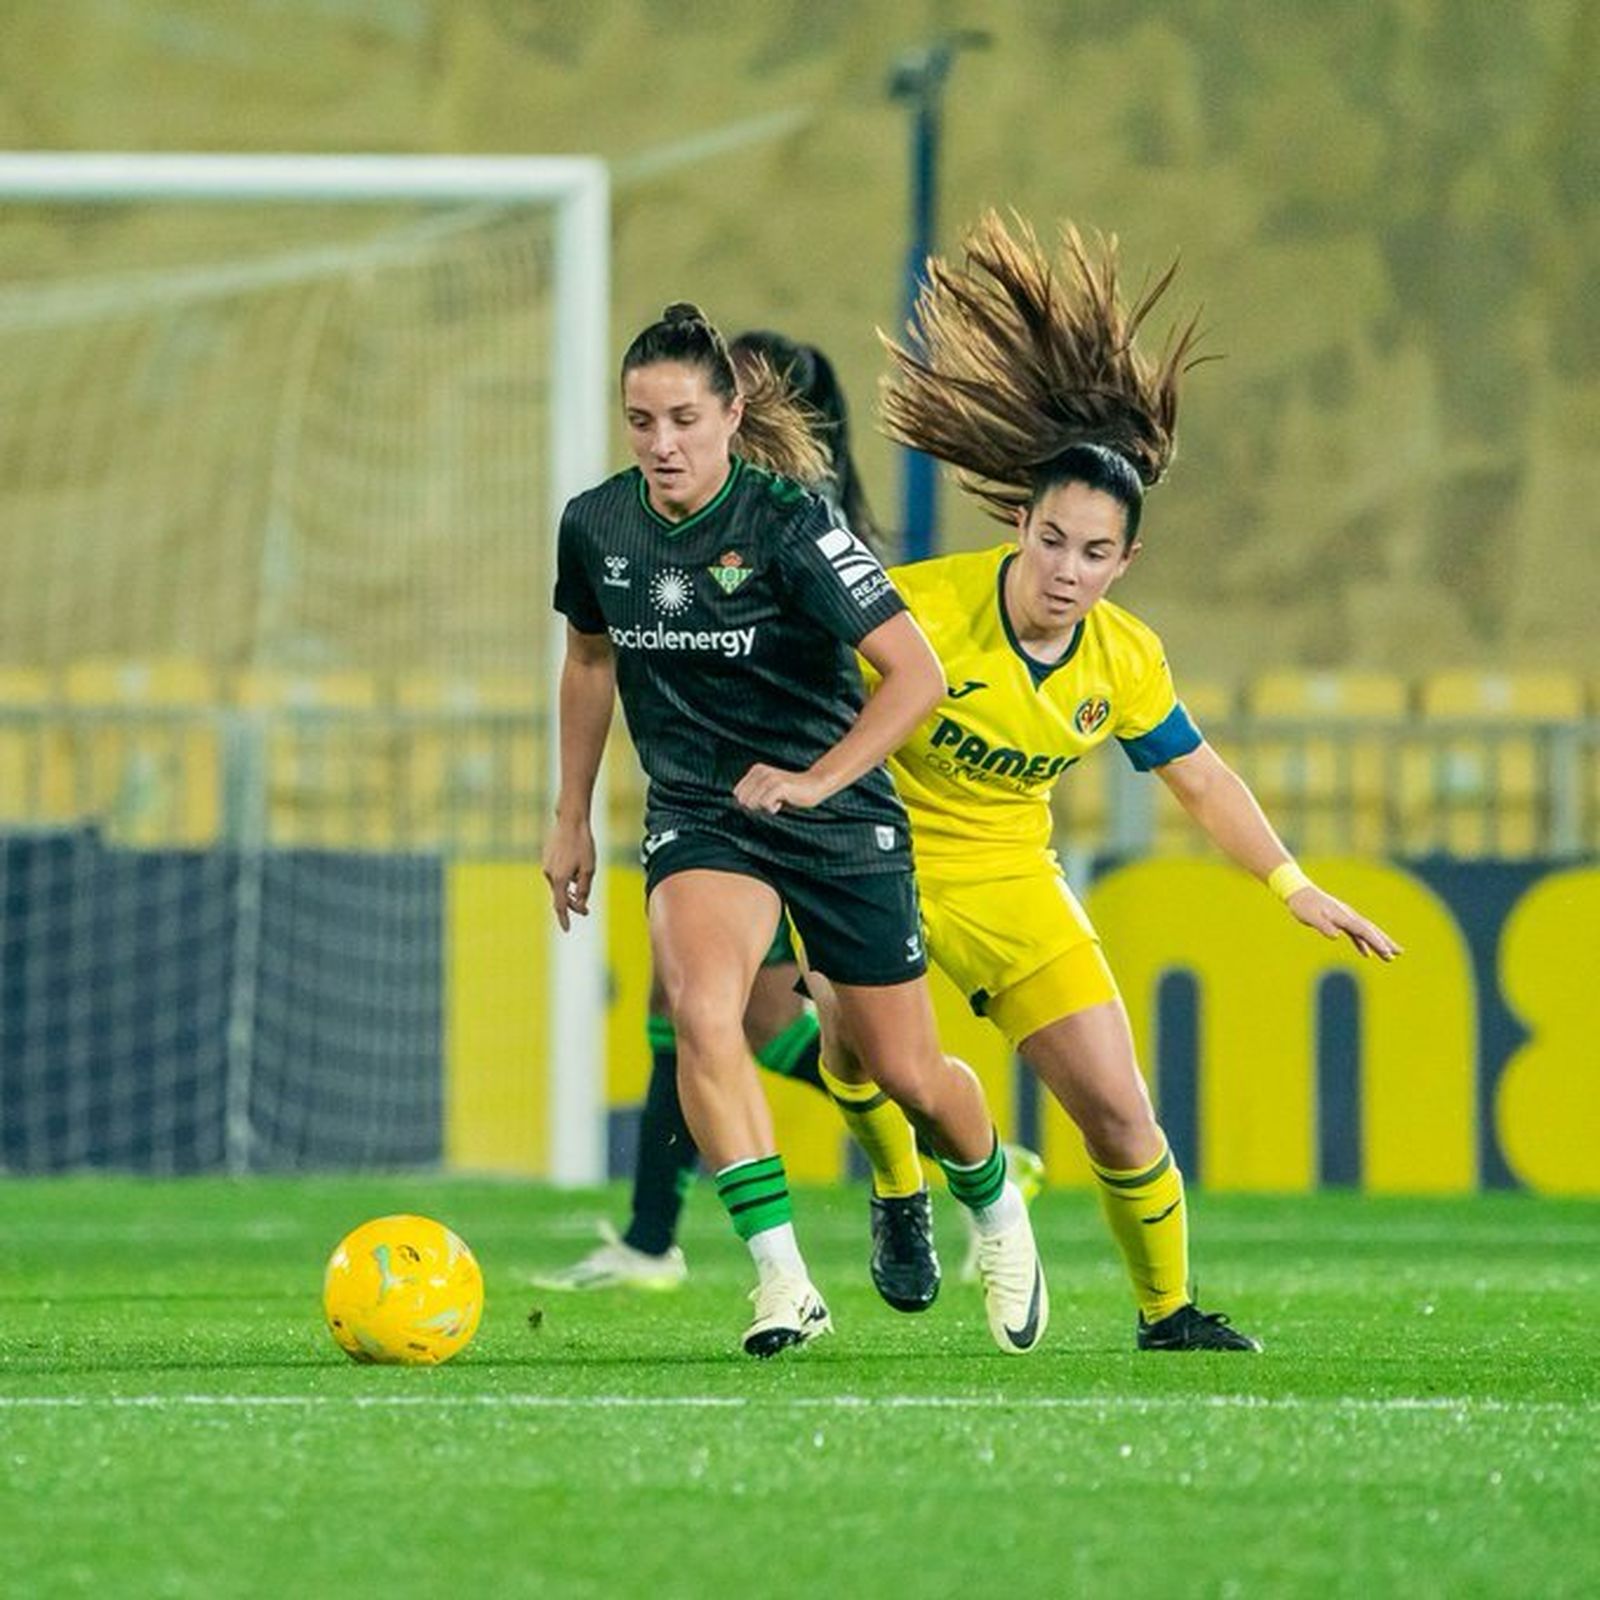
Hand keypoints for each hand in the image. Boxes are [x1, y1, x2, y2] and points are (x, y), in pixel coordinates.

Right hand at [541, 815, 595, 930]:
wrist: (570, 822)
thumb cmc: (583, 845)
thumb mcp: (589, 869)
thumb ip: (584, 889)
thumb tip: (581, 905)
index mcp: (560, 879)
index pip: (561, 906)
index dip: (564, 919)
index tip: (567, 929)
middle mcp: (550, 875)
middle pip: (561, 896)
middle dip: (573, 904)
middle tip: (586, 910)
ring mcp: (546, 866)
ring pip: (559, 885)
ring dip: (570, 888)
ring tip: (583, 877)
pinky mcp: (547, 859)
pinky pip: (557, 874)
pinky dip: (566, 877)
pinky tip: (575, 865)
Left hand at [733, 763, 828, 813]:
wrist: (814, 785)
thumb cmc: (790, 792)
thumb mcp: (768, 790)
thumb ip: (752, 794)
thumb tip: (739, 803)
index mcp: (756, 770)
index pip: (738, 794)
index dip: (750, 802)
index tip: (765, 798)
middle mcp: (760, 771)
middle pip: (743, 800)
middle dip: (756, 806)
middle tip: (772, 801)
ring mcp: (769, 778)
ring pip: (752, 803)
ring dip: (765, 808)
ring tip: (778, 800)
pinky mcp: (779, 785)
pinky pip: (765, 805)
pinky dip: (772, 809)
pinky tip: (782, 802)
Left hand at [1285, 885, 1402, 960]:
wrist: (1298, 891)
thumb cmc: (1302, 905)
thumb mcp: (1310, 917)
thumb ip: (1323, 926)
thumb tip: (1336, 936)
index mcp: (1343, 916)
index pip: (1363, 930)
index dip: (1376, 942)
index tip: (1387, 952)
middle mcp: (1348, 915)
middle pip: (1370, 930)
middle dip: (1385, 942)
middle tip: (1399, 953)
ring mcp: (1345, 917)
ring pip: (1366, 931)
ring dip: (1378, 942)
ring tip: (1391, 954)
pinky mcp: (1340, 920)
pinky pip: (1355, 933)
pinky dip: (1362, 942)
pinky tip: (1366, 953)